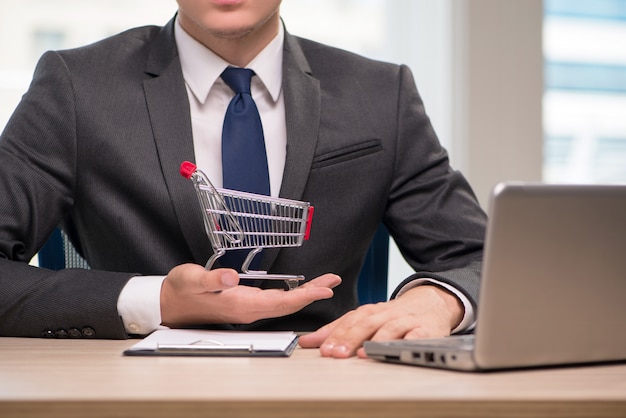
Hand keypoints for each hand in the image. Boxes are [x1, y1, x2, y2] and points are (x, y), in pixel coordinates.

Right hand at [160, 263, 340, 327]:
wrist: (169, 303)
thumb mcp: (193, 279)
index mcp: (241, 305)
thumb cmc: (181, 290)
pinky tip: (299, 289)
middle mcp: (249, 310)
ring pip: (284, 303)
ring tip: (324, 283)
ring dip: (305, 293)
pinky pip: (276, 302)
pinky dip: (292, 294)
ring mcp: (248, 309)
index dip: (305, 295)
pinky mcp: (245, 305)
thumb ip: (212, 279)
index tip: (325, 289)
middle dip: (313, 292)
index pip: (281, 301)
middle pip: (289, 304)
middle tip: (333, 281)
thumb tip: (231, 277)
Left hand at [298, 285, 462, 358]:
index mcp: (369, 312)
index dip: (334, 334)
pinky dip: (406, 343)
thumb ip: (337, 330)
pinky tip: (396, 350)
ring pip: (389, 328)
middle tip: (335, 353)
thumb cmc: (393, 315)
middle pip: (365, 324)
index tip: (321, 348)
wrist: (431, 302)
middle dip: (349, 339)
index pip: (348, 321)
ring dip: (375, 341)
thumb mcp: (365, 318)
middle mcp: (385, 314)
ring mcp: (405, 321)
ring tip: (362, 353)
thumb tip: (307, 341)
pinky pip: (416, 336)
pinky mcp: (425, 330)